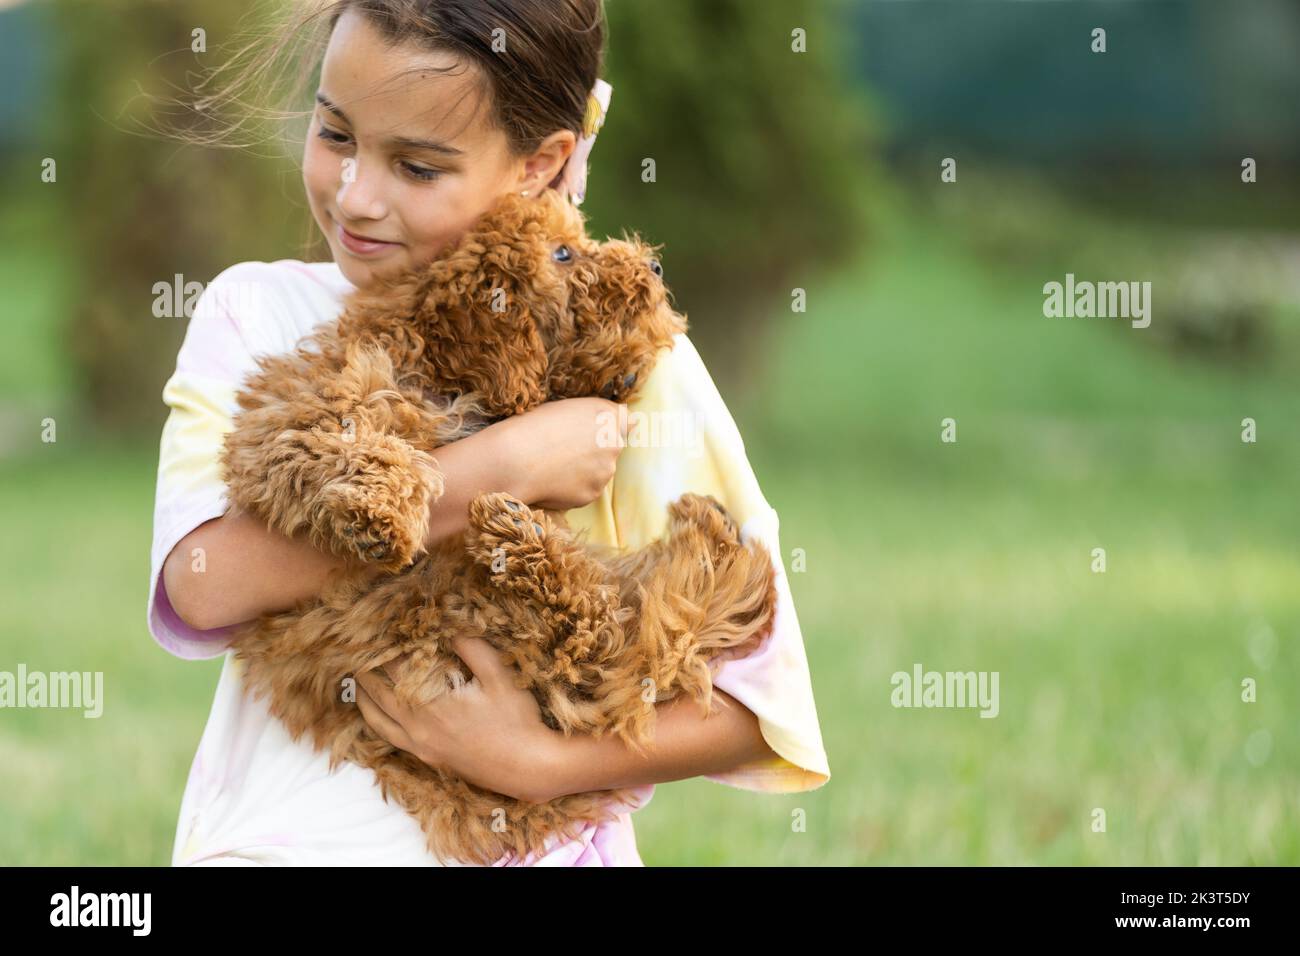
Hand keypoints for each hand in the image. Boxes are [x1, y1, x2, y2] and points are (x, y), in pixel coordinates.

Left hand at [354, 636, 567, 803]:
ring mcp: (421, 746)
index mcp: (432, 705)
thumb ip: (473, 649)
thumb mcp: (500, 678)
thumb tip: (450, 627)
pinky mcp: (428, 758)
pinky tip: (377, 712)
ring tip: (357, 677)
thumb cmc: (517, 721)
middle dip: (368, 668)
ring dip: (364, 696)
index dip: (388, 645)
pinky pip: (390, 738)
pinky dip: (376, 721)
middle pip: (379, 692)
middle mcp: (418, 728)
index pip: (398, 667)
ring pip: (377, 719)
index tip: (381, 626)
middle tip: (357, 647)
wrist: (528, 768)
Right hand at [494, 397, 627, 510]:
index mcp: (607, 417)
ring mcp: (605, 472)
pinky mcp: (593, 494)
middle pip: (611, 448)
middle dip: (594, 450)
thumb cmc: (533, 426)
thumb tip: (622, 424)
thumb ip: (594, 416)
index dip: (611, 426)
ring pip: (599, 471)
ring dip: (584, 470)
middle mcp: (614, 444)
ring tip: (554, 466)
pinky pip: (586, 489)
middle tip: (563, 451)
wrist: (515, 459)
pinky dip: (574, 487)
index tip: (598, 431)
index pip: (626, 421)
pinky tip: (552, 480)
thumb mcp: (565, 407)